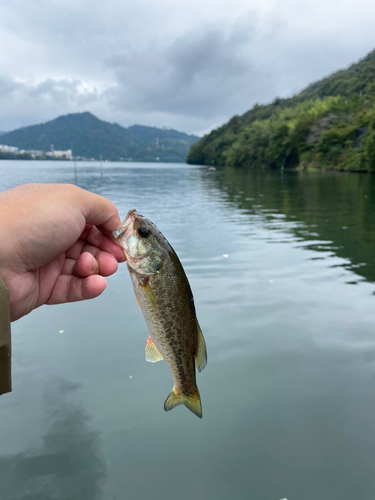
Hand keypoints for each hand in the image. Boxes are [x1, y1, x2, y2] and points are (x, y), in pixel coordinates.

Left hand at [0, 183, 124, 320]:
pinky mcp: (43, 288)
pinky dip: (89, 287)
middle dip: (107, 251)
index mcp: (54, 210)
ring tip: (99, 269)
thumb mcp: (73, 200)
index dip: (108, 229)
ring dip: (98, 268)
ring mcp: (46, 261)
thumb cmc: (28, 223)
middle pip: (90, 244)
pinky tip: (96, 284)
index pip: (90, 219)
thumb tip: (117, 222)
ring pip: (84, 267)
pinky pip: (73, 288)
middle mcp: (49, 234)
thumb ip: (102, 208)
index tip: (122, 239)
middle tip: (115, 258)